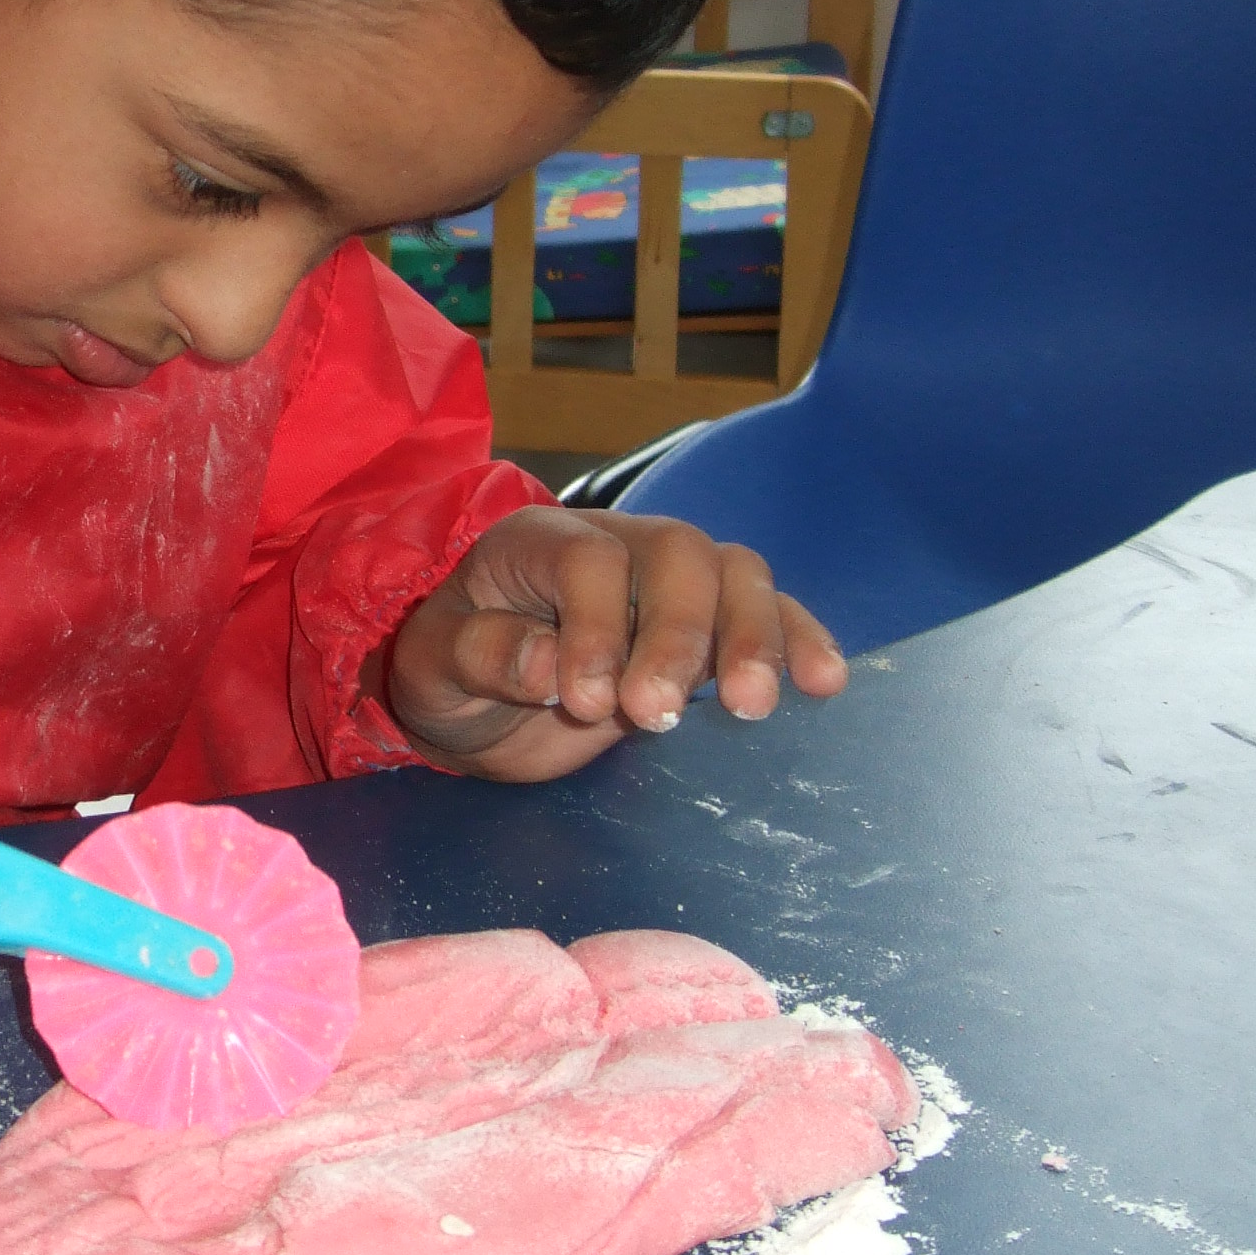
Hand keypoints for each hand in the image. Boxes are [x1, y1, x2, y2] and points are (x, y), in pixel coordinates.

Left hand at [384, 507, 846, 781]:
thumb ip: (481, 656)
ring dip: (753, 636)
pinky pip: (768, 614)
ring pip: (735, 573)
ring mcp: (668, 582)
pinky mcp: (707, 627)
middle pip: (678, 555)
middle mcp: (616, 545)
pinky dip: (798, 642)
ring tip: (750, 707)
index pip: (589, 561)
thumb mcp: (432, 668)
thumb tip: (552, 665)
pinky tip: (823, 682)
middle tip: (656, 713)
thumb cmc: (449, 671)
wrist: (474, 695)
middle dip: (679, 634)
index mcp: (539, 542)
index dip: (595, 626)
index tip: (584, 701)